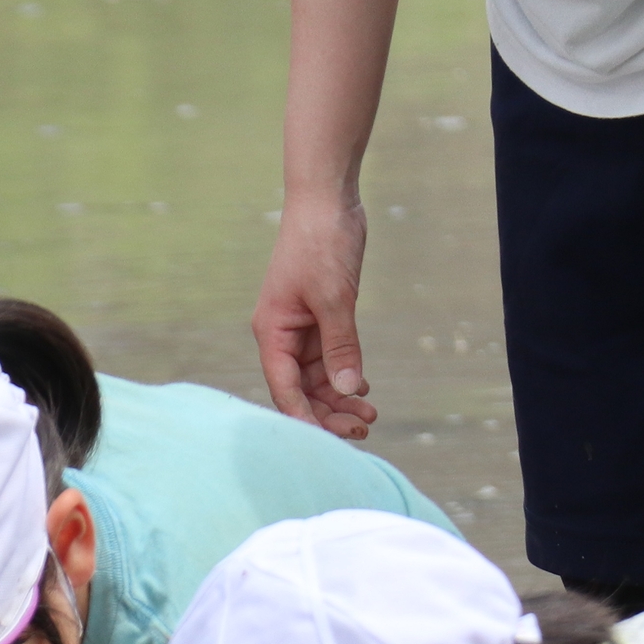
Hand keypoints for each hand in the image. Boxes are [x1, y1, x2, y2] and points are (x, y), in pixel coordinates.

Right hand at [252, 194, 377, 439]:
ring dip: (341, 397)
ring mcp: (301, 327)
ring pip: (317, 378)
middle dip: (329, 413)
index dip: (305, 419)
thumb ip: (341, 348)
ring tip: (370, 414)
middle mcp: (282, 335)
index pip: (285, 389)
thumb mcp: (335, 299)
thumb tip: (348, 391)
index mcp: (273, 332)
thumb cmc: (322, 243)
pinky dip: (345, 374)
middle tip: (364, 429)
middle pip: (301, 390)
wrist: (327, 199)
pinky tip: (364, 386)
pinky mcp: (320, 317)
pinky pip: (329, 358)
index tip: (330, 444)